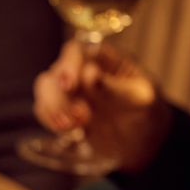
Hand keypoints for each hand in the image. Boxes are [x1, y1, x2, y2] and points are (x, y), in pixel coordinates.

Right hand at [33, 39, 171, 172]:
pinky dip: (49, 120)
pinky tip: (65, 130)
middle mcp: (79, 70)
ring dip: (53, 108)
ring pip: (45, 91)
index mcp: (101, 58)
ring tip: (70, 126)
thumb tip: (90, 74)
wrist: (142, 138)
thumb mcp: (141, 97)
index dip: (68, 65)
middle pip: (55, 72)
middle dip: (59, 95)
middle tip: (77, 115)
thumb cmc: (144, 108)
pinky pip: (44, 111)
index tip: (70, 85)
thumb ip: (116, 87)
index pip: (76, 51)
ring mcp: (67, 91)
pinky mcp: (60, 111)